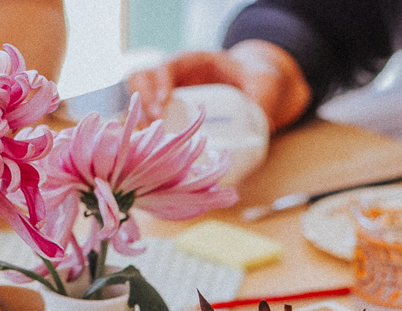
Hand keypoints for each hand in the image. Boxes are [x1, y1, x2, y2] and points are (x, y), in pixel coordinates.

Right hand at [128, 41, 310, 133]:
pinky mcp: (167, 117)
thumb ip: (264, 97)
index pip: (167, 65)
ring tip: (147, 144)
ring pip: (136, 102)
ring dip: (137, 122)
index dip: (160, 81)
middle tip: (156, 125)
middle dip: (143, 101)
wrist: (251, 85)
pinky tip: (150, 156)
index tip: (164, 102)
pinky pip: (145, 125)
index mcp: (194, 62)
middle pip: (141, 79)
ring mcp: (167, 97)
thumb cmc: (255, 79)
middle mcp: (175, 78)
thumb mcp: (263, 83)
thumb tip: (265, 123)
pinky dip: (143, 138)